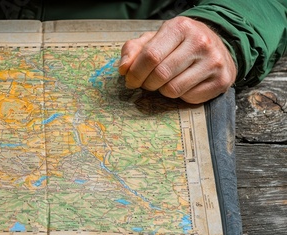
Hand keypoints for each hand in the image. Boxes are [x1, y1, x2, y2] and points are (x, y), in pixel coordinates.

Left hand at [119, 16, 236, 103]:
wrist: (217, 47)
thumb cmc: (178, 44)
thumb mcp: (155, 39)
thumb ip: (133, 50)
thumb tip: (123, 69)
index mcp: (180, 27)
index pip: (150, 56)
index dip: (135, 72)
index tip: (130, 80)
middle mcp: (200, 42)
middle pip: (160, 74)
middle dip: (146, 84)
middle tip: (145, 83)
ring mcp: (214, 62)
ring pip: (173, 89)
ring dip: (162, 90)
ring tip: (164, 82)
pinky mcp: (221, 81)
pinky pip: (189, 98)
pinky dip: (180, 96)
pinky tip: (183, 84)